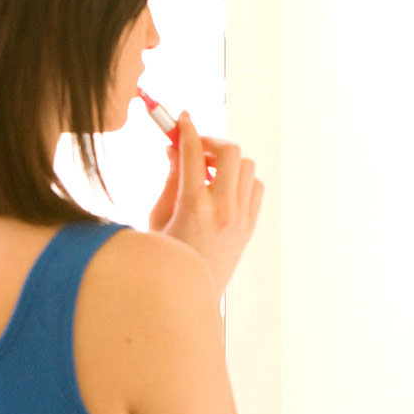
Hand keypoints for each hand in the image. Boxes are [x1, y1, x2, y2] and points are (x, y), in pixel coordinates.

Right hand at [147, 113, 263, 292]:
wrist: (188, 295)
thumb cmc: (166, 256)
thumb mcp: (159, 215)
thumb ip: (170, 178)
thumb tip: (176, 147)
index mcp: (193, 206)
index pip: (193, 152)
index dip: (186, 129)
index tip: (181, 118)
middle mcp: (222, 209)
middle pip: (230, 152)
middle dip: (212, 142)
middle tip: (196, 147)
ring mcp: (240, 219)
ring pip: (247, 167)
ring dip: (228, 162)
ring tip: (208, 171)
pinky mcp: (250, 227)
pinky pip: (255, 188)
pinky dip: (241, 180)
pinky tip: (223, 189)